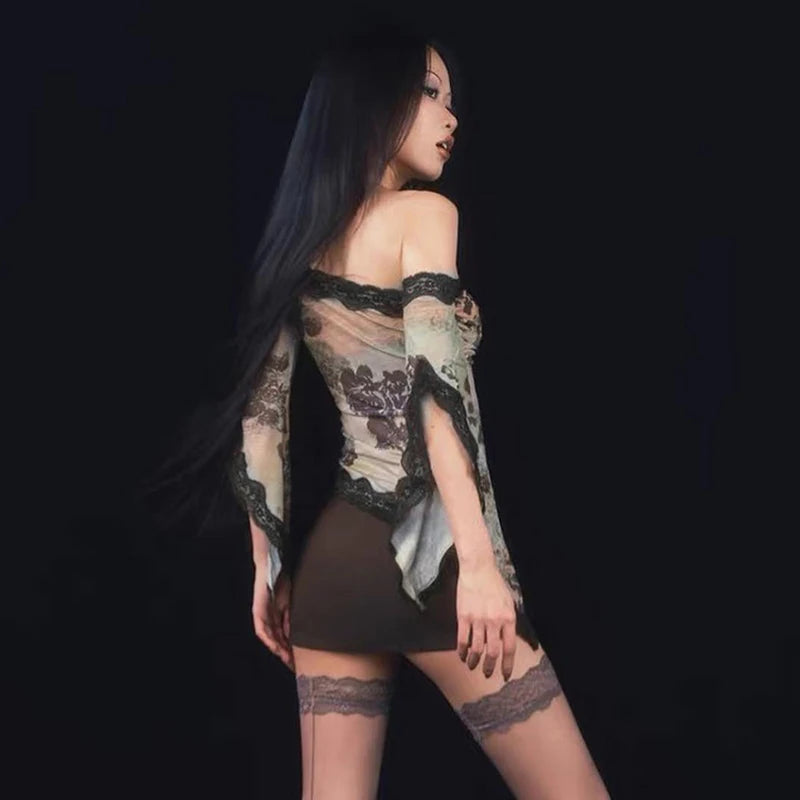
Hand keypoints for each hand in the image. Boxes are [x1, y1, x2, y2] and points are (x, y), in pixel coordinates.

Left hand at [252, 565, 294, 672]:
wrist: (273, 568)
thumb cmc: (282, 583)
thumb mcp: (289, 605)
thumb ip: (289, 620)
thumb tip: (292, 636)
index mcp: (276, 618)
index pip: (283, 637)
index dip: (289, 648)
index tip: (296, 659)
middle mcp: (268, 619)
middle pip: (275, 640)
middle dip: (283, 653)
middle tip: (292, 663)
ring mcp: (262, 616)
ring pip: (268, 638)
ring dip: (276, 648)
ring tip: (285, 657)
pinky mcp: (257, 611)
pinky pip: (261, 629)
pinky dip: (267, 638)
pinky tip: (273, 645)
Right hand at [456, 561, 515, 680]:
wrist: (478, 569)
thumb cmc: (495, 584)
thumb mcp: (509, 602)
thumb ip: (508, 622)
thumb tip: (506, 639)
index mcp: (508, 618)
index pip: (509, 648)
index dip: (507, 664)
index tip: (506, 674)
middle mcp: (494, 621)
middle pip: (492, 652)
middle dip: (490, 667)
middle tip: (488, 674)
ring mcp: (477, 620)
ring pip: (476, 649)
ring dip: (474, 661)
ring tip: (472, 666)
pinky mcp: (463, 616)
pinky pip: (462, 639)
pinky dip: (462, 651)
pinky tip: (462, 655)